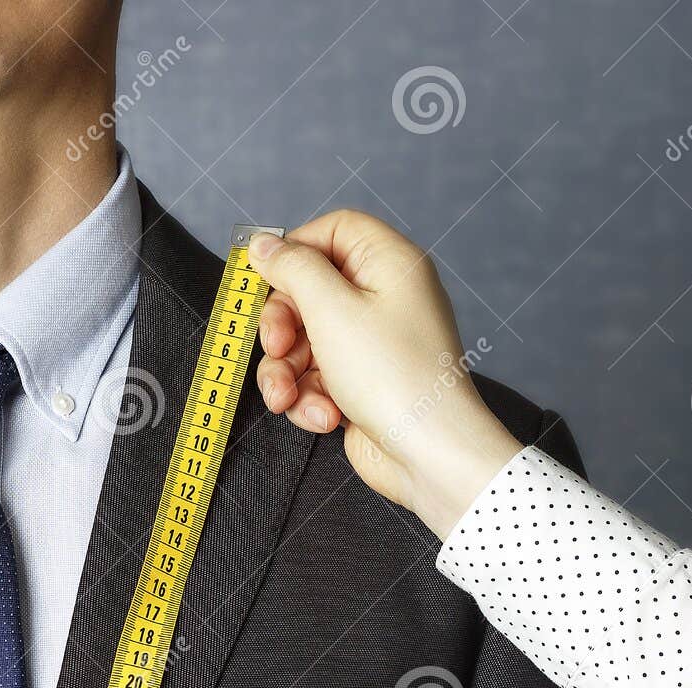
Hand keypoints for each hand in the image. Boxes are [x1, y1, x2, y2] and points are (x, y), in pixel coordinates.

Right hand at [247, 211, 524, 539]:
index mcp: (389, 264)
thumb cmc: (392, 376)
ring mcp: (371, 343)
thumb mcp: (331, 310)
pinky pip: (314, 377)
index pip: (332, 230)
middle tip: (275, 347)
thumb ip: (293, 269)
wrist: (428, 454)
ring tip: (286, 399)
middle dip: (281, 326)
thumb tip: (263, 246)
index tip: (265, 278)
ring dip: (286, 371)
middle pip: (307, 290)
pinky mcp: (360, 383)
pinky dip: (309, 397)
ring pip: (302, 340)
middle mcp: (383, 298)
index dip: (295, 251)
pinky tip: (324, 418)